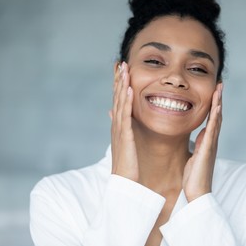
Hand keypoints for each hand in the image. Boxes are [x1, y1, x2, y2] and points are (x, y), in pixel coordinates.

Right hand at [110, 62, 138, 181]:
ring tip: (123, 69)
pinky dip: (126, 101)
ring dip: (121, 85)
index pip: (118, 101)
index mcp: (118, 126)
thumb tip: (117, 117)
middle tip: (120, 63)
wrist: (124, 182)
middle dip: (118, 80)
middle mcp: (117, 125)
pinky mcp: (124, 136)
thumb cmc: (128, 165)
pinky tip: (129, 89)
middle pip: (117, 98)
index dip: (118, 85)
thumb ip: (124, 129)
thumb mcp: (125, 144)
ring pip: (120, 103)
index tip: (120, 70)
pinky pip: (125, 115)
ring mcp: (119, 129)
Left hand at [182, 83, 222, 201]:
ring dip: (218, 103)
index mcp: (207, 141)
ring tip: (219, 89)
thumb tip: (200, 136)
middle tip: (220, 84)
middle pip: (217, 115)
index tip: (214, 91)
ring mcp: (211, 144)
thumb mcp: (196, 156)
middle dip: (218, 99)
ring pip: (217, 119)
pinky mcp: (208, 149)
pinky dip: (215, 117)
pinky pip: (212, 130)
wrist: (197, 192)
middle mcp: (212, 140)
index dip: (214, 105)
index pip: (212, 119)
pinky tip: (217, 107)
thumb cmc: (195, 176)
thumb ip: (199, 145)